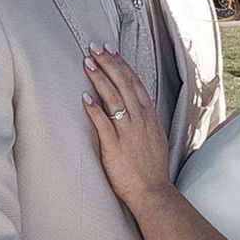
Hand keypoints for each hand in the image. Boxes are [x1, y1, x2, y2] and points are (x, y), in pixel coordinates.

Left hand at [82, 45, 171, 210]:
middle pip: (123, 84)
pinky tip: (85, 97)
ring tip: (88, 63)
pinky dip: (94, 109)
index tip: (110, 50)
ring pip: (114, 98)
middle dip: (108, 63)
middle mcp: (140, 119)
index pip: (134, 82)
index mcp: (149, 115)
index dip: (121, 64)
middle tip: (94, 48)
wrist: (152, 192)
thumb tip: (132, 104)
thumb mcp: (154, 136)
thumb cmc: (151, 167)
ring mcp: (128, 132)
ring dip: (100, 78)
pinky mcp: (115, 146)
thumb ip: (143, 118)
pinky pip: (103, 123)